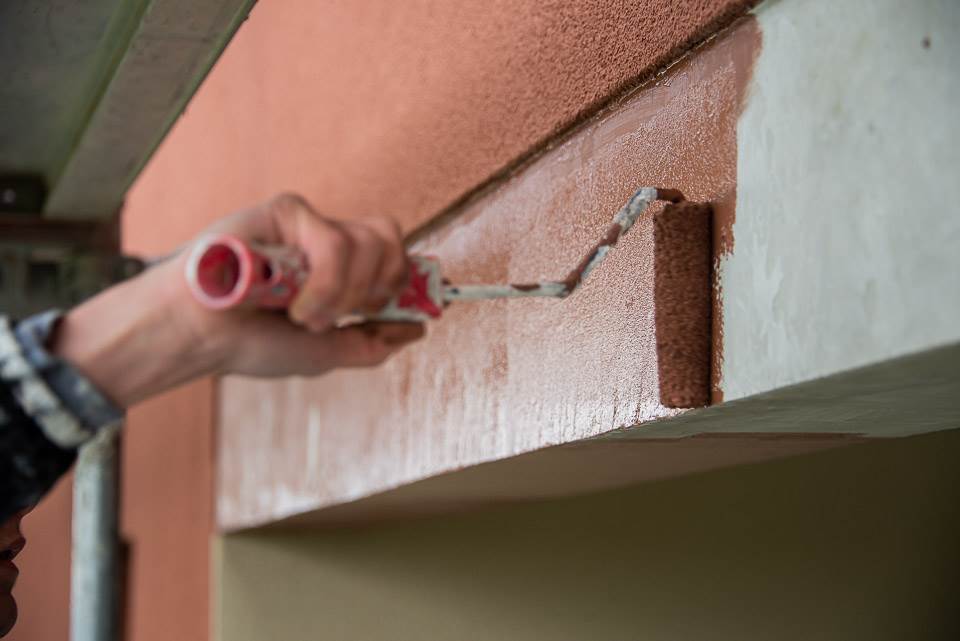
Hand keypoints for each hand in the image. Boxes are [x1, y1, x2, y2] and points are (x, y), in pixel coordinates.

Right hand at [53, 193, 424, 406]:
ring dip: (345, 294)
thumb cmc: (251, 342)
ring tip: (307, 316)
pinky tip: (292, 302)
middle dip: (379, 287)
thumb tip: (420, 328)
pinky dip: (323, 285)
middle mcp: (329, 242)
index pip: (395, 256)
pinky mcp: (289, 212)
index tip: (411, 306)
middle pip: (392, 240)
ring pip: (371, 242)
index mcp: (341, 270)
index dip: (409, 279)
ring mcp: (310, 225)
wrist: (199, 336)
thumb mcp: (324, 353)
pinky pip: (335, 243)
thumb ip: (373, 342)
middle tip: (345, 314)